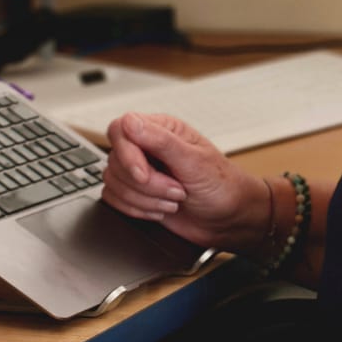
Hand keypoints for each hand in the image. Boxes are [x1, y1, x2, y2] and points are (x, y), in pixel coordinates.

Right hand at [102, 112, 264, 251]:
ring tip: (174, 200)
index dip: (127, 155)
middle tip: (176, 189)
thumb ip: (161, 141)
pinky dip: (136, 210)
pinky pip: (113, 199)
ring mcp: (140, 171)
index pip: (121, 130)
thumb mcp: (195, 162)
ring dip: (145, 200)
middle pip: (115, 161)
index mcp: (162, 130)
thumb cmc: (222, 186)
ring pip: (113, 182)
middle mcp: (147, 148)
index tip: (144, 175)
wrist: (229, 219)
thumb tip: (130, 122)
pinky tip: (161, 210)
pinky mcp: (136, 193)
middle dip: (146, 185)